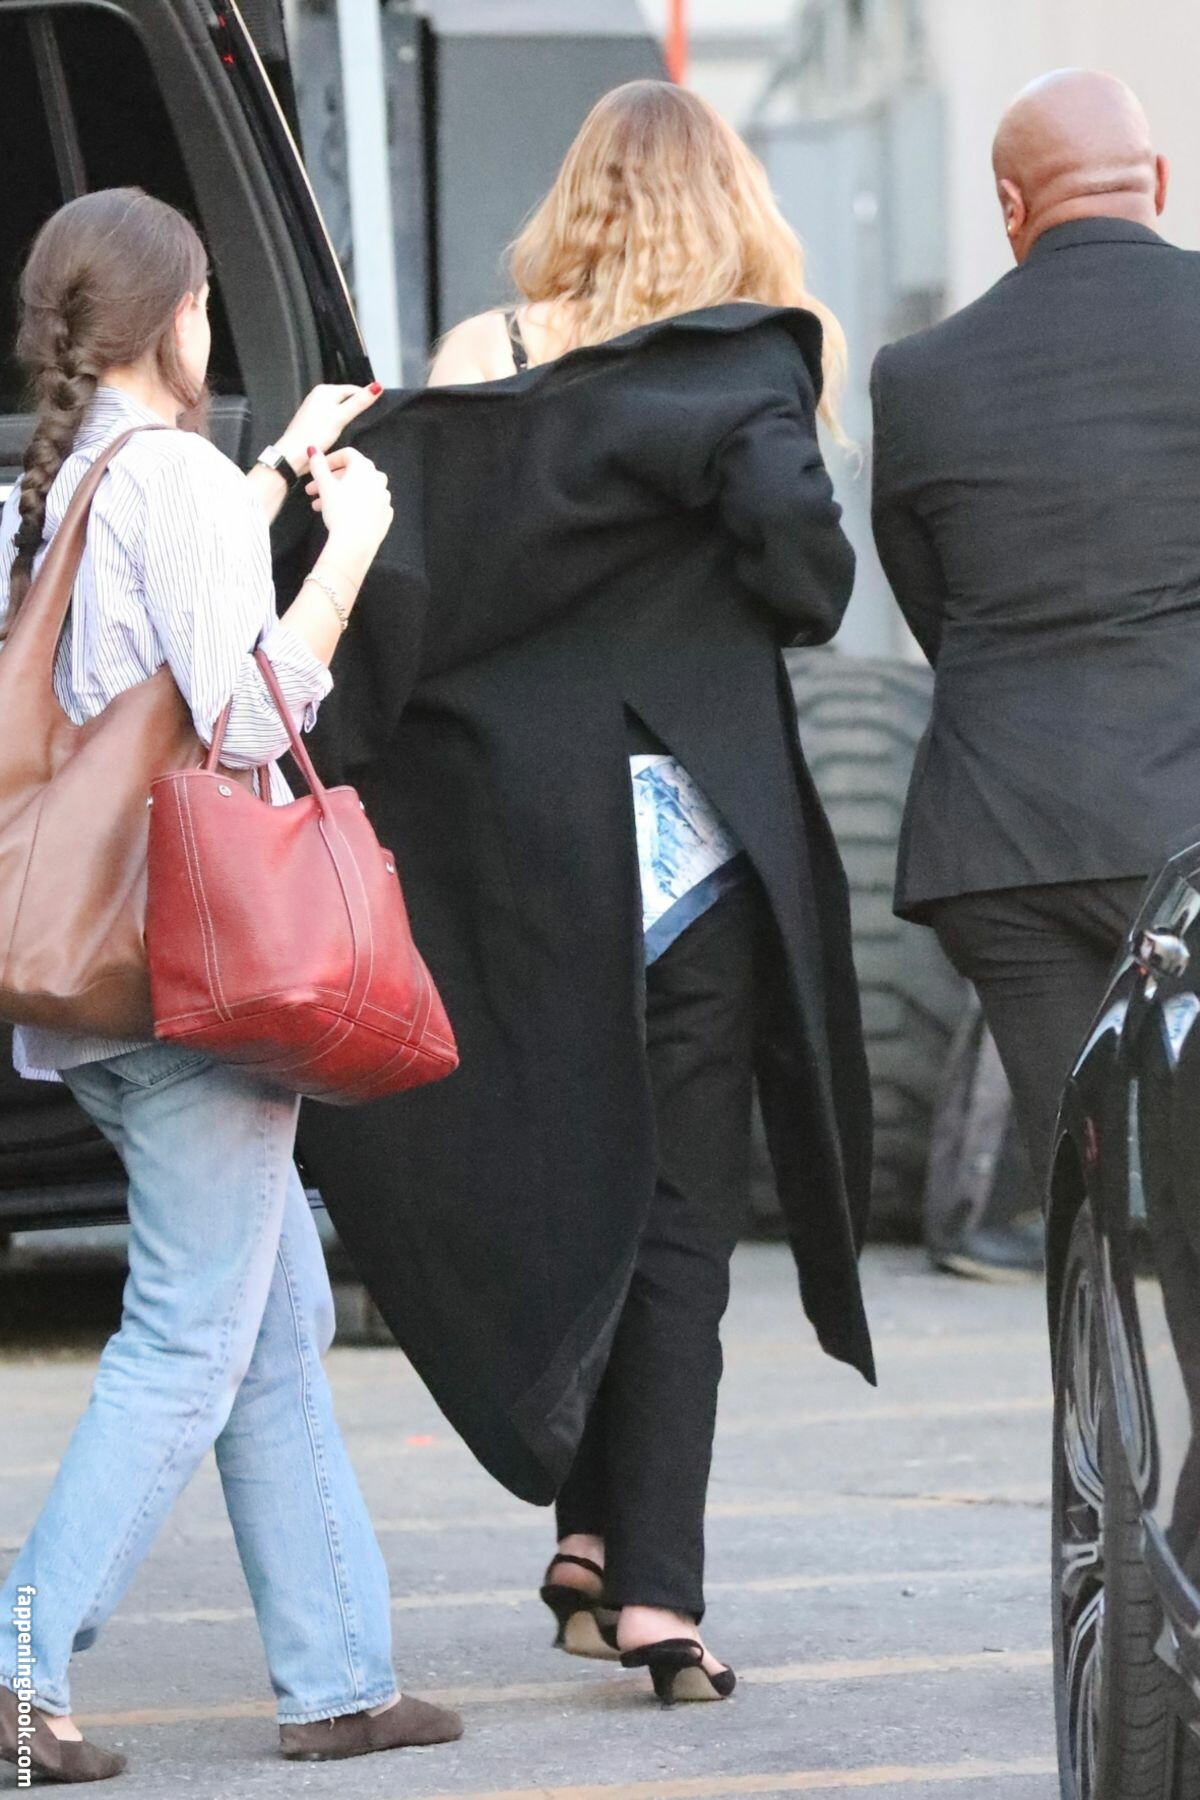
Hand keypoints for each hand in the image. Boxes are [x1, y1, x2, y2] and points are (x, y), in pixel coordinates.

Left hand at [276, 383, 383, 475]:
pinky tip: (340, 432)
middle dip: (356, 408)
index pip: (353, 389)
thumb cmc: (314, 435)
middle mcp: (318, 395)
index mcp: (325, 390)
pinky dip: (339, 423)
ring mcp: (315, 407)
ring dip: (348, 417)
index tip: (377, 409)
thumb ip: (359, 402)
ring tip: (352, 428)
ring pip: (339, 408)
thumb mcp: (340, 417)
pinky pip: (332, 416)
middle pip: (346, 398)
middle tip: (365, 422)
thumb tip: (377, 387)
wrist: (293, 455)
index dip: (365, 398)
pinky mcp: (313, 419)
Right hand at [308, 448, 393, 575]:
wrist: (356, 543)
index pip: (347, 454)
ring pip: (359, 490)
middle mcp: (378, 479)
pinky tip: (344, 514)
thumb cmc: (340, 510)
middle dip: (331, 480)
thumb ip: (318, 465)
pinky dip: (356, 505)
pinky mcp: (385, 515)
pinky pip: (369, 504)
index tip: (317, 469)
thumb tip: (313, 449)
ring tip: (320, 506)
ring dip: (340, 494)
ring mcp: (384, 498)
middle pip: (353, 473)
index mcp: (365, 467)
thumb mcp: (325, 486)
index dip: (329, 460)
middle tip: (313, 491)